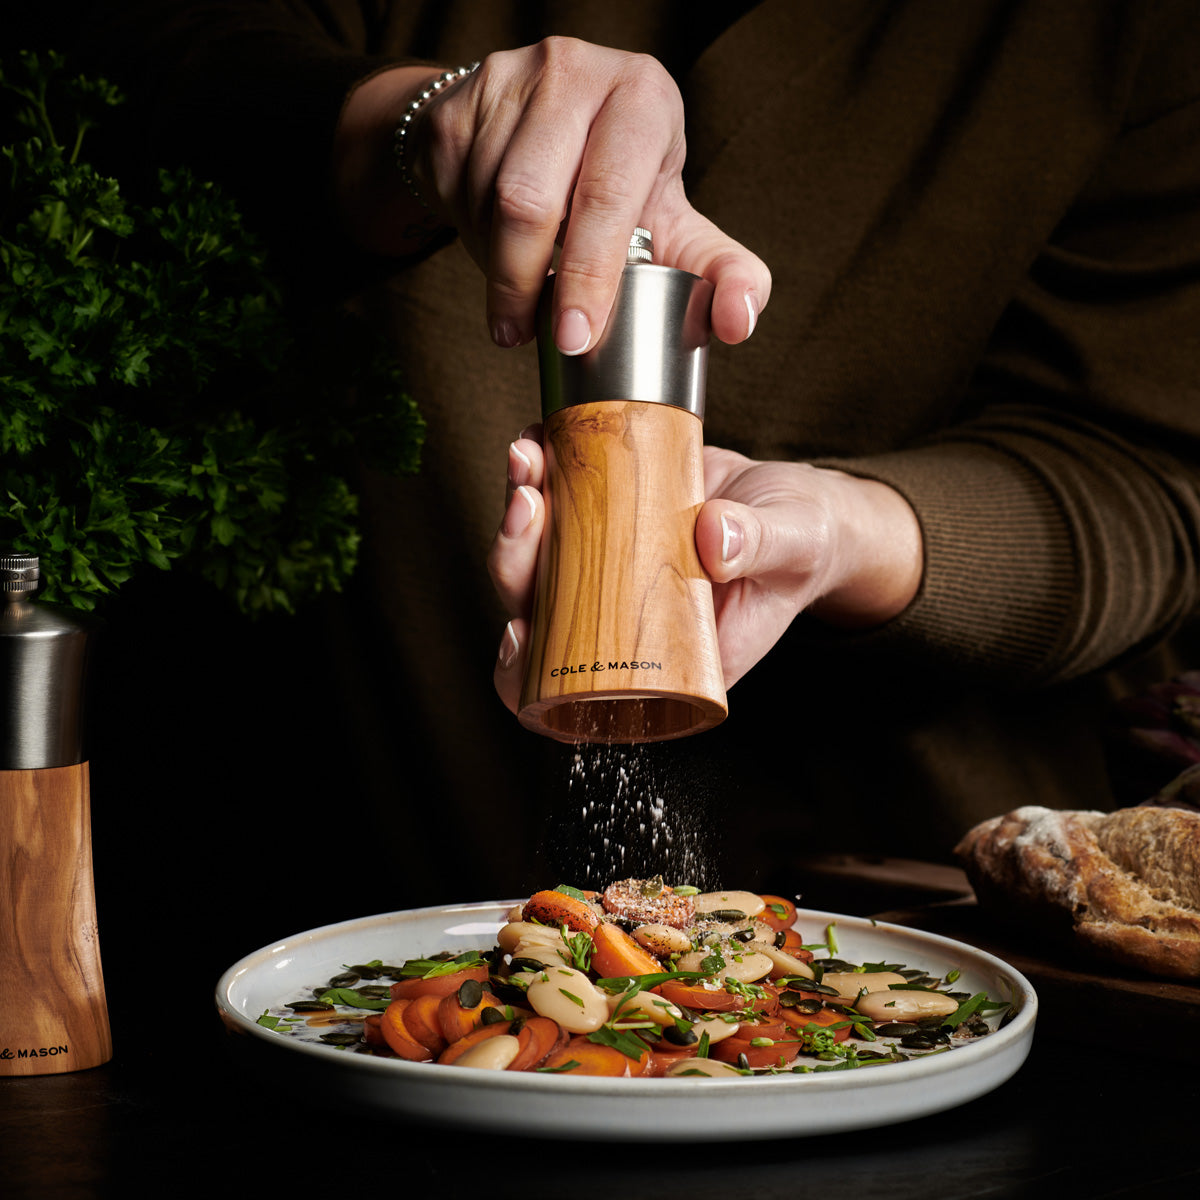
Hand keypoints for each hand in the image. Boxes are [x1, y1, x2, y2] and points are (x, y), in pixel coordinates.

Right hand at [333, 39, 769, 353]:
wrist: (541, 141)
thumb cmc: (624, 195)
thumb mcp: (678, 228)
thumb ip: (722, 274)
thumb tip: (738, 322)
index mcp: (643, 95)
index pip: (609, 191)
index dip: (591, 274)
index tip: (577, 338)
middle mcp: (576, 70)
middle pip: (531, 199)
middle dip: (527, 283)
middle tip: (527, 337)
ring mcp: (508, 79)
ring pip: (486, 202)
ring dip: (497, 269)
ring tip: (515, 302)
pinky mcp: (457, 103)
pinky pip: (454, 193)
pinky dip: (471, 241)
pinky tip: (493, 253)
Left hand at [487, 439, 923, 710]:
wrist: (798, 506)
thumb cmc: (802, 546)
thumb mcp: (792, 547)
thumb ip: (760, 546)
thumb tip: (715, 537)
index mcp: (657, 665)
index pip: (570, 693)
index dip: (529, 673)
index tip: (522, 629)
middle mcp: (618, 625)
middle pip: (537, 615)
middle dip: (514, 561)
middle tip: (528, 504)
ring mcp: (606, 574)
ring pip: (533, 560)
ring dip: (517, 511)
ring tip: (528, 456)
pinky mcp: (603, 523)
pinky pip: (554, 509)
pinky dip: (538, 475)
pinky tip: (539, 437)